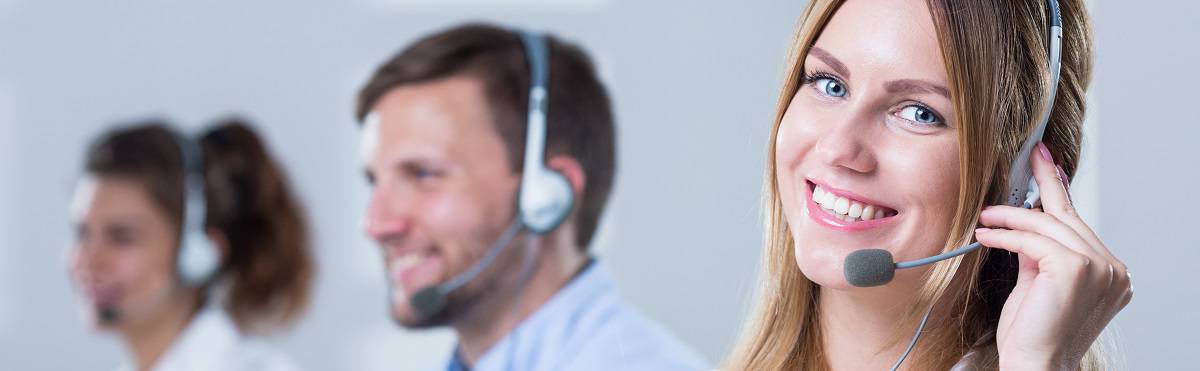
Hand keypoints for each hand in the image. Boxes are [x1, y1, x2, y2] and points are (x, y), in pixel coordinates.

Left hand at [974, 142, 1131, 369]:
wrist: (1035, 364)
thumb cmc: (1034, 332)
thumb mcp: (1039, 283)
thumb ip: (1040, 253)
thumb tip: (1026, 224)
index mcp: (1110, 272)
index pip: (1079, 223)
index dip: (1061, 188)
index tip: (1047, 160)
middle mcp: (1112, 269)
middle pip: (1067, 217)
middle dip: (1042, 186)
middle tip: (1027, 157)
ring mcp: (1099, 268)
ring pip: (1047, 225)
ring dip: (1011, 216)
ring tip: (985, 215)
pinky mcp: (1075, 269)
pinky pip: (1033, 240)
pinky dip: (1006, 234)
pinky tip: (986, 234)